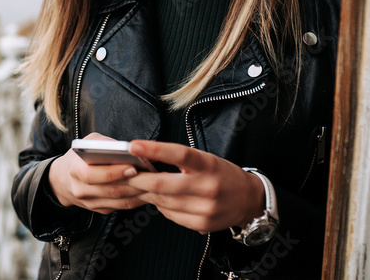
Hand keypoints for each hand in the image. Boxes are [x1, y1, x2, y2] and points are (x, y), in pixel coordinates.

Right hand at [47, 133, 148, 213]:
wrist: (63, 180)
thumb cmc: (79, 157)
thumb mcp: (87, 142)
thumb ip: (105, 144)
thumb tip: (130, 148)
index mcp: (75, 171)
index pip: (94, 175)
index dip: (114, 173)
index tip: (133, 167)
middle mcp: (81, 190)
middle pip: (111, 190)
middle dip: (134, 184)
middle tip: (153, 177)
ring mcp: (91, 203)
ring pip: (120, 201)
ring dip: (139, 194)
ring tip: (156, 185)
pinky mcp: (101, 210)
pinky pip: (122, 207)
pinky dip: (137, 200)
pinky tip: (149, 192)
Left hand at [124, 140, 264, 233]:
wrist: (249, 200)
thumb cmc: (222, 174)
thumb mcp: (206, 160)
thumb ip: (180, 160)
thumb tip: (146, 161)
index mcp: (208, 165)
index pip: (179, 154)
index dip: (155, 150)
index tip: (133, 146)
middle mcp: (207, 187)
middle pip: (163, 184)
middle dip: (137, 179)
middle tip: (120, 173)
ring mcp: (205, 208)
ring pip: (163, 201)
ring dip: (144, 193)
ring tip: (132, 185)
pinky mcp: (201, 224)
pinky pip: (170, 214)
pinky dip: (159, 205)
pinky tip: (155, 198)